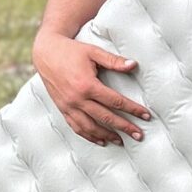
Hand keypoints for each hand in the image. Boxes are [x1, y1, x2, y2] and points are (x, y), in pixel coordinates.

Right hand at [34, 29, 150, 145]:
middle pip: (106, 118)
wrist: (46, 53)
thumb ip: (114, 61)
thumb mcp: (93, 52)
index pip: (115, 101)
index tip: (145, 115)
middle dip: (124, 127)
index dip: (132, 109)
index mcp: (87, 85)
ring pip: (90, 127)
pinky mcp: (62, 109)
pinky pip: (76, 127)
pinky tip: (100, 140)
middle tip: (139, 135)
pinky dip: (89, 136)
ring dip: (107, 136)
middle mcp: (78, 99)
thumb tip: (133, 65)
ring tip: (121, 141)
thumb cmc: (71, 51)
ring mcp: (69, 106)